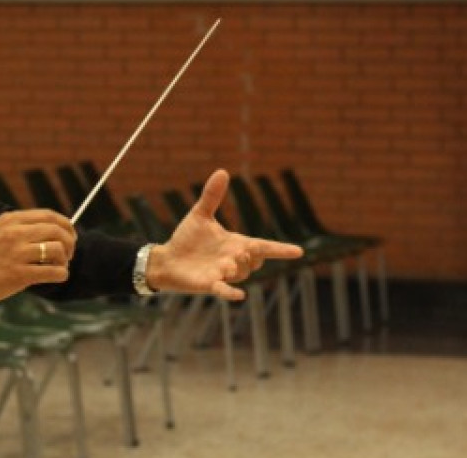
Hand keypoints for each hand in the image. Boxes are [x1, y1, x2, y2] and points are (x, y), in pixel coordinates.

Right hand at [0, 209, 76, 310]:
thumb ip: (18, 228)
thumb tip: (49, 231)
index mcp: (10, 220)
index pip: (49, 215)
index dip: (66, 225)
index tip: (70, 236)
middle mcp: (15, 233)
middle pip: (57, 231)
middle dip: (69, 243)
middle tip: (68, 255)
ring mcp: (17, 253)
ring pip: (57, 250)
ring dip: (65, 260)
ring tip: (59, 267)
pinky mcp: (19, 274)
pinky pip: (53, 272)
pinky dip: (62, 274)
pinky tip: (57, 277)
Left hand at [147, 169, 302, 300]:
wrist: (168, 259)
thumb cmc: (187, 239)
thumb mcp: (200, 215)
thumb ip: (212, 196)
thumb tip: (222, 171)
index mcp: (236, 244)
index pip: (264, 247)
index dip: (281, 249)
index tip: (299, 251)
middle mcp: (233, 260)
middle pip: (255, 261)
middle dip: (254, 256)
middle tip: (245, 249)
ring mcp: (222, 274)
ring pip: (241, 274)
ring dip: (239, 268)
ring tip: (228, 263)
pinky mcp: (208, 284)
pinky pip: (224, 290)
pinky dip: (230, 292)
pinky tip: (239, 295)